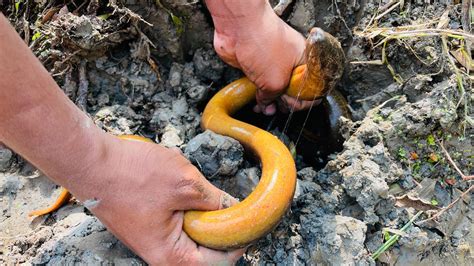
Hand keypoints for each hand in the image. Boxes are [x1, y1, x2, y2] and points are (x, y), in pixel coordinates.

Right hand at [67, 133, 243, 264]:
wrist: (92, 163)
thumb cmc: (132, 174)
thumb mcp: (185, 183)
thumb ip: (215, 201)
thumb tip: (234, 208)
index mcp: (170, 256)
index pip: (217, 262)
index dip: (238, 242)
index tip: (249, 222)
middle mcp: (161, 256)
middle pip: (205, 253)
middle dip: (221, 230)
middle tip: (232, 207)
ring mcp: (153, 242)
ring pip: (192, 237)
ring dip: (204, 218)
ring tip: (205, 195)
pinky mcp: (148, 227)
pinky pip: (177, 226)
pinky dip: (189, 211)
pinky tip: (187, 192)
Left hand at [206, 0, 314, 114]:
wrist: (238, 27)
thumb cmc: (263, 42)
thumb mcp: (276, 80)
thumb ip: (274, 97)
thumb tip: (268, 105)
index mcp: (304, 61)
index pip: (311, 87)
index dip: (304, 100)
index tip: (294, 107)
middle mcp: (290, 61)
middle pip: (292, 89)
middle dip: (285, 103)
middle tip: (280, 107)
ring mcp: (273, 63)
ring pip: (275, 88)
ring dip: (270, 102)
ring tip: (266, 109)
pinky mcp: (256, 64)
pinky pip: (260, 84)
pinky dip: (258, 95)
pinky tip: (257, 103)